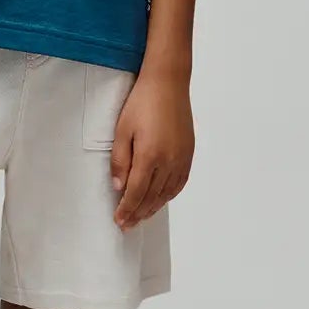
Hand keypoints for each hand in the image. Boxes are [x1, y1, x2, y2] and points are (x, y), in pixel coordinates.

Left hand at [110, 69, 193, 229]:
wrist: (168, 83)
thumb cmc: (141, 103)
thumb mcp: (122, 130)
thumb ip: (120, 161)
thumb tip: (119, 187)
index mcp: (150, 156)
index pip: (136, 193)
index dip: (127, 209)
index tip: (119, 221)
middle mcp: (169, 161)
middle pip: (152, 197)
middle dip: (138, 213)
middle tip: (127, 225)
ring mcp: (181, 158)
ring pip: (167, 193)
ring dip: (153, 207)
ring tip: (141, 216)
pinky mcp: (189, 153)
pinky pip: (180, 183)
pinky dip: (169, 195)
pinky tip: (161, 200)